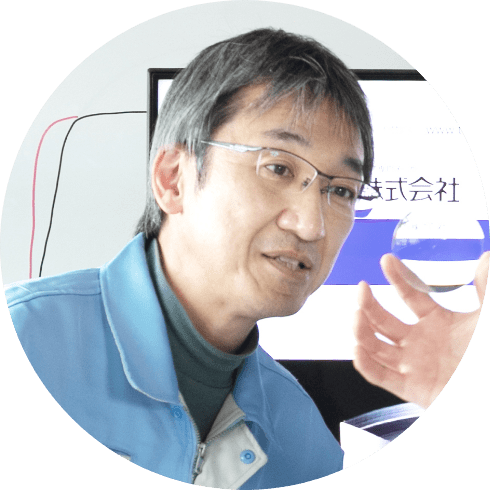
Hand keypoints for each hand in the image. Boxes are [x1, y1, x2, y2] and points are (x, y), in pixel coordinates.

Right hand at [353, 251, 489, 408]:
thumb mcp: (488, 318)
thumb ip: (485, 289)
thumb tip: (485, 257)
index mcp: (436, 322)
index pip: (409, 295)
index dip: (398, 277)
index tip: (386, 259)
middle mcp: (419, 342)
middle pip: (383, 320)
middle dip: (368, 304)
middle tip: (361, 289)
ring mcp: (413, 364)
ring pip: (375, 346)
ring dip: (361, 331)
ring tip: (356, 316)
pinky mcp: (411, 388)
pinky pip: (381, 377)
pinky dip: (366, 365)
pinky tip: (358, 350)